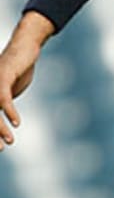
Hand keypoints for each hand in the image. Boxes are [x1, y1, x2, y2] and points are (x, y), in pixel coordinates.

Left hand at [0, 13, 51, 149]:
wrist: (26, 47)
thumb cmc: (18, 68)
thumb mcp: (11, 89)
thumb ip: (5, 102)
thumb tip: (7, 118)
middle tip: (0, 150)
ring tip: (9, 142)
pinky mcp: (2, 77)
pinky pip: (3, 98)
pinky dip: (9, 111)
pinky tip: (16, 122)